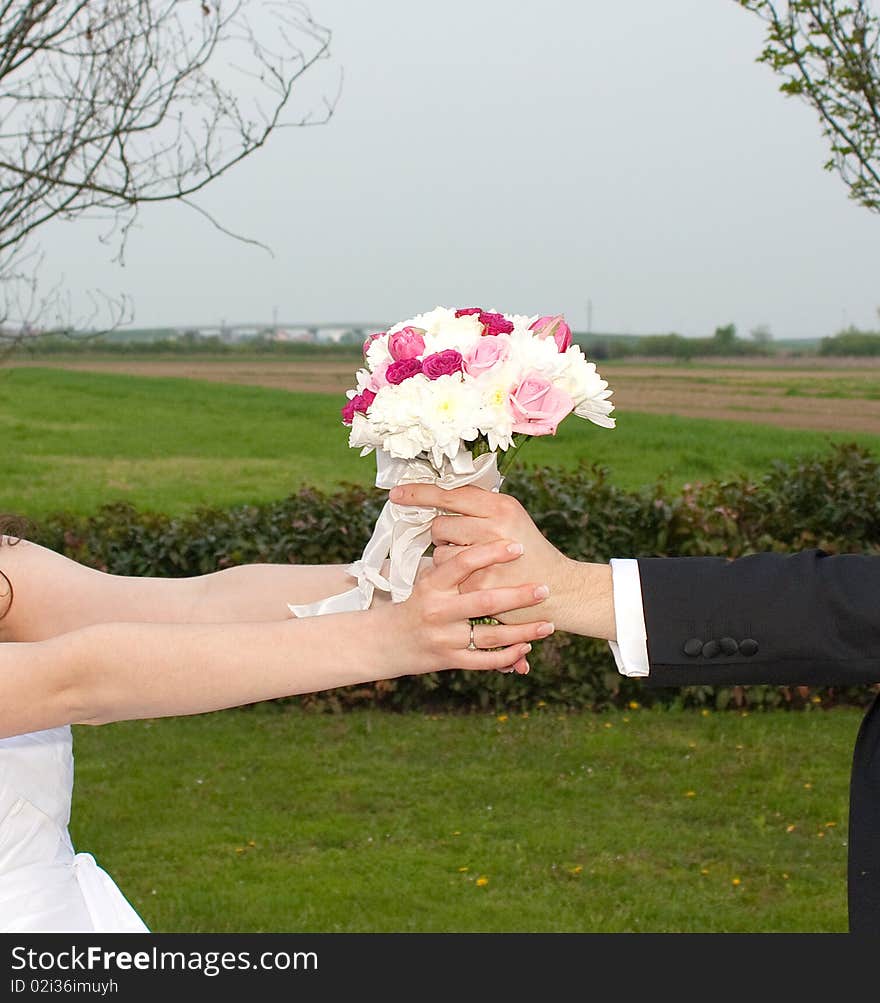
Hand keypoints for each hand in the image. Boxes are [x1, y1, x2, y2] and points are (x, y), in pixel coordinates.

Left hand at [389, 484, 615, 638]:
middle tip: (463, 544)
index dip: (419, 493)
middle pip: (440, 525)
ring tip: (473, 566)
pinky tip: (472, 582)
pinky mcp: (479, 583)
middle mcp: (493, 526)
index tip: (396, 493)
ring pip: (440, 552)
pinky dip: (453, 580)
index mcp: (501, 506)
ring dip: (447, 559)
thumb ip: (479, 508)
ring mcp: (485, 556)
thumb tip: (439, 496)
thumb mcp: (511, 519)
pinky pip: (447, 577)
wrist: (559, 589)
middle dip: (443, 535)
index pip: (450, 493)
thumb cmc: (530, 553)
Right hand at [390, 537, 555, 674]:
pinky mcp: (449, 660)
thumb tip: (481, 532)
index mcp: (431, 585)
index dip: (492, 553)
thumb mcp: (425, 580)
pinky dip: (508, 655)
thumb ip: (451, 565)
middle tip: (544, 588)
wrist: (383, 642)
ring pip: (491, 635)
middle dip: (519, 595)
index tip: (518, 546)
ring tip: (548, 624)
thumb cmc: (413, 605)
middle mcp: (437, 610)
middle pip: (485, 600)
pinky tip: (527, 647)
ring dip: (524, 631)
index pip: (463, 562)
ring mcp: (444, 637)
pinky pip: (484, 661)